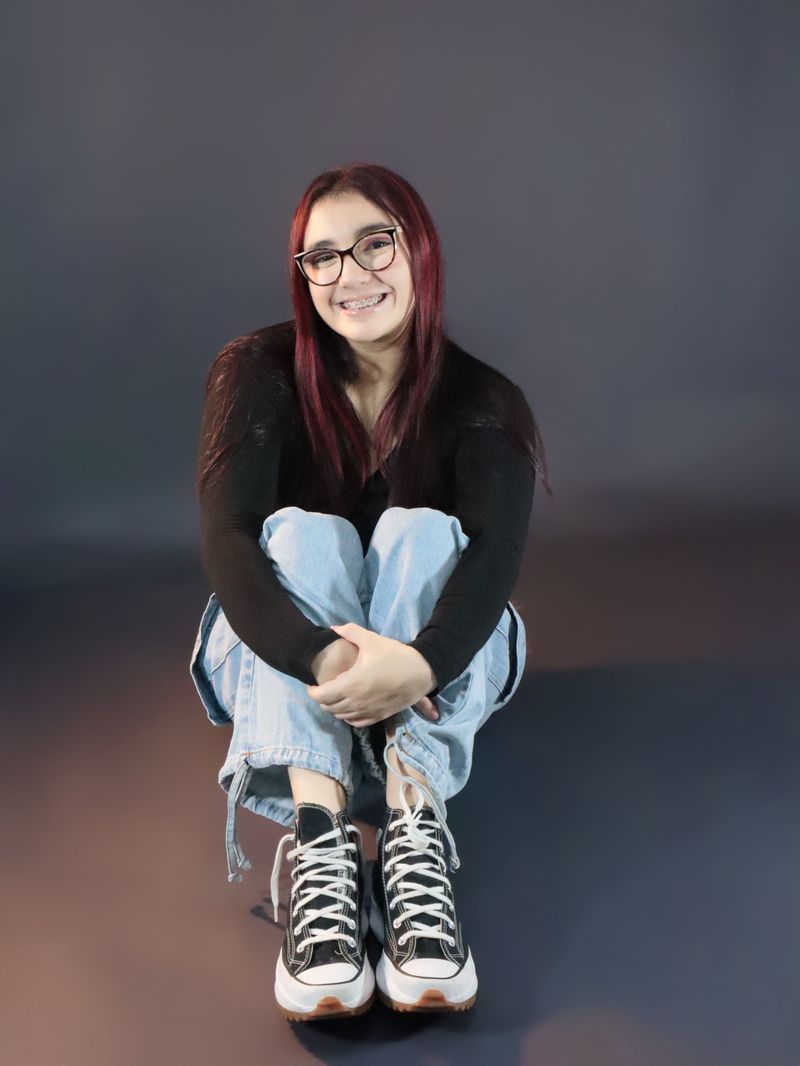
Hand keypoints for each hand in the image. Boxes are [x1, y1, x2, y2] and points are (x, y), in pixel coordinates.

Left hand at [306, 622, 439, 727]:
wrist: (421, 673)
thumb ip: (350, 632)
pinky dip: (348, 716)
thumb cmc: (395, 656)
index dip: (312, 692)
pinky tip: (350, 707)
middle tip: (324, 688)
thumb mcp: (371, 640)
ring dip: (335, 707)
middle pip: (329, 708)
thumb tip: (333, 628)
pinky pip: (356, 722)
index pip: (321, 696)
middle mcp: (356, 701)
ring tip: (337, 695)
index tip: (312, 684)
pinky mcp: (378, 716)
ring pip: (341, 716)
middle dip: (323, 699)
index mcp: (351, 684)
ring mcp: (367, 711)